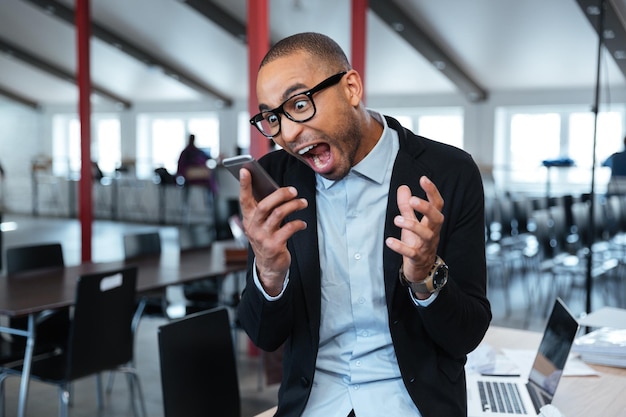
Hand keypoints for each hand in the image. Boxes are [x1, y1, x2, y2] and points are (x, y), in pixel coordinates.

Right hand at [239, 168, 307, 295]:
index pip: (244, 199)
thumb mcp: (262, 225)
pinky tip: (302, 223)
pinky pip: (289, 228)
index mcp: (248, 219)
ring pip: (279, 214)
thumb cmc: (267, 239)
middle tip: (293, 191)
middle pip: (265, 205)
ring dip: (294, 206)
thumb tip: (279, 191)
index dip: (244, 184)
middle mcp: (253, 227)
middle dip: (281, 194)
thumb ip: (266, 209)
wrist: (268, 267)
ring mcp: (263, 237)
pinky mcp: (274, 246)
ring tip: (302, 203)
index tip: (245, 170)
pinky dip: (298, 223)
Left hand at [385, 176, 443, 292]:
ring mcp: (427, 246)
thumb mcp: (411, 222)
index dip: (432, 191)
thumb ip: (406, 207)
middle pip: (437, 218)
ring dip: (412, 226)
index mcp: (432, 222)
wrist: (421, 269)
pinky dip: (401, 247)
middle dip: (426, 208)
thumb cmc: (417, 242)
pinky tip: (389, 241)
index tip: (423, 179)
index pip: (437, 204)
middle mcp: (432, 232)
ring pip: (426, 235)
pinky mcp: (418, 258)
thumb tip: (403, 188)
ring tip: (397, 219)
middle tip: (412, 201)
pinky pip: (412, 253)